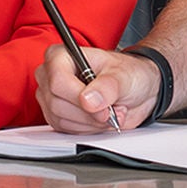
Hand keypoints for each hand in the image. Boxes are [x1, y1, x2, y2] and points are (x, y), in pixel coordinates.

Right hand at [35, 44, 150, 133]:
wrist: (136, 92)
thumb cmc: (127, 74)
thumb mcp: (123, 76)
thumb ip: (107, 87)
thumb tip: (89, 100)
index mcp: (62, 56)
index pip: (58, 80)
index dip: (79, 96)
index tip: (101, 105)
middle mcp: (51, 75)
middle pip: (57, 103)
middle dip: (89, 113)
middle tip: (110, 108)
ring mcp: (50, 97)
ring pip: (60, 120)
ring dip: (91, 122)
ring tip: (107, 110)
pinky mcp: (56, 116)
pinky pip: (66, 130)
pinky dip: (88, 129)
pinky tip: (99, 118)